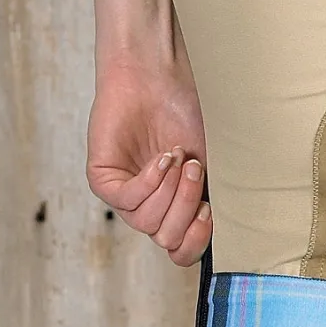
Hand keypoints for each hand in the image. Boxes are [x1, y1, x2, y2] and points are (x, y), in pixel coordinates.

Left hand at [87, 58, 210, 266]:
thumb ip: (217, 197)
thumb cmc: (186, 110)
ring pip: (148, 223)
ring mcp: (125, 197)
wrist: (158, 74)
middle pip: (167, 238)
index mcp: (175, 209)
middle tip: (194, 168)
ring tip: (177, 155)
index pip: (181, 252)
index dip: (197, 240)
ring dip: (169, 190)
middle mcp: (150, 207)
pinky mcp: (103, 181)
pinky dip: (149, 182)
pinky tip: (161, 158)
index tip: (210, 210)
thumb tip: (222, 229)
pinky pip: (127, 201)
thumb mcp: (214, 160)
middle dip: (186, 205)